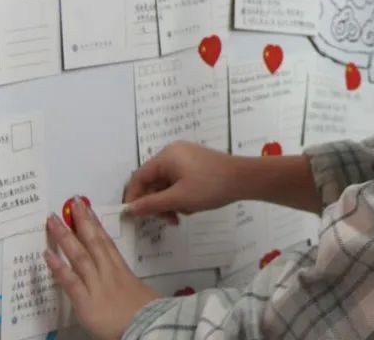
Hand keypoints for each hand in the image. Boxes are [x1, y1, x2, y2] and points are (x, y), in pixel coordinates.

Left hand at [44, 198, 159, 339]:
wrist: (148, 326)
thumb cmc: (147, 312)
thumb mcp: (141, 292)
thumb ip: (128, 284)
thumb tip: (124, 283)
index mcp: (121, 269)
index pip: (105, 241)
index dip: (95, 224)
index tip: (86, 209)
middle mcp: (108, 272)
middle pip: (93, 241)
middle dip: (81, 221)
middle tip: (71, 202)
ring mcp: (96, 285)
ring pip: (79, 255)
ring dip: (65, 236)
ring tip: (52, 220)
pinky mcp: (86, 301)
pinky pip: (70, 281)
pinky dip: (58, 267)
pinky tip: (47, 254)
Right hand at [124, 141, 239, 218]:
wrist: (245, 179)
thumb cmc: (210, 187)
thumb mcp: (178, 199)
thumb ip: (151, 205)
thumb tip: (128, 209)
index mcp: (166, 156)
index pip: (139, 177)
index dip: (134, 198)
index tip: (133, 217)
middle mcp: (174, 153)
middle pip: (153, 181)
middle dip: (158, 203)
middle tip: (168, 220)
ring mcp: (186, 158)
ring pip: (167, 184)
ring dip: (170, 202)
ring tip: (182, 215)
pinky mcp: (196, 165)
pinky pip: (179, 182)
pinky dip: (181, 196)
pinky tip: (192, 207)